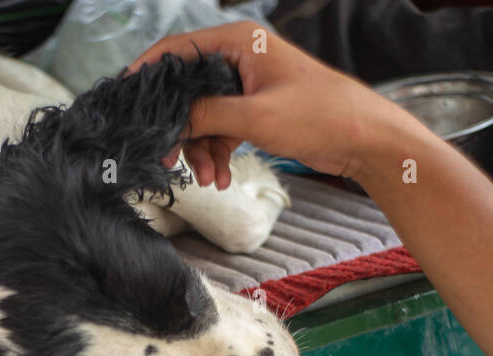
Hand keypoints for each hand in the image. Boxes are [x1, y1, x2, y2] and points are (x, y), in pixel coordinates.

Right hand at [128, 21, 420, 186]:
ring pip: (203, 116)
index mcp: (240, 42)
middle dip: (178, 128)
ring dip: (199, 149)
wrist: (364, 140)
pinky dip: (217, 154)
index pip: (179, 49)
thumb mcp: (254, 117)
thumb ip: (206, 116)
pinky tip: (220, 177)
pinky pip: (221, 130)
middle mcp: (241, 58)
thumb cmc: (321, 116)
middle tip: (167, 157)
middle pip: (187, 90)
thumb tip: (170, 121)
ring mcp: (248, 86)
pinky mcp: (256, 110)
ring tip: (207, 177)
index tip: (128, 98)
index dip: (149, 72)